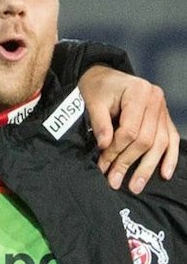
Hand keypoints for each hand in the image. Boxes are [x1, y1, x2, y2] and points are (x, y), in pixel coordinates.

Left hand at [78, 67, 178, 192]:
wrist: (105, 77)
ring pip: (160, 143)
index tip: (102, 165)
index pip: (130, 130)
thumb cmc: (97, 88)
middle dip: (129, 162)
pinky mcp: (164, 117)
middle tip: (114, 182)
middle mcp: (156, 100)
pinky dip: (169, 157)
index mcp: (139, 92)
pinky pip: (171, 139)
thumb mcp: (92, 102)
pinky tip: (165, 173)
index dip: (116, 150)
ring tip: (135, 186)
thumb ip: (100, 123)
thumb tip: (105, 146)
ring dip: (147, 167)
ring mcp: (163, 109)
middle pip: (146, 139)